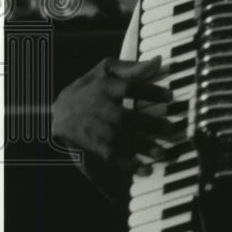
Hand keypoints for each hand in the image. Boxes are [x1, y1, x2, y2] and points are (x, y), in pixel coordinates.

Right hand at [52, 56, 173, 191]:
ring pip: (120, 141)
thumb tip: (158, 61)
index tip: (169, 96)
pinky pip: (113, 158)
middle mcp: (101, 109)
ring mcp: (98, 130)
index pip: (128, 87)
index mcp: (105, 87)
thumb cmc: (91, 87)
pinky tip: (146, 170)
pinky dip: (129, 165)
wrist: (61, 112)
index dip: (148, 91)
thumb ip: (132, 67)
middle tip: (169, 127)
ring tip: (161, 152)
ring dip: (141, 148)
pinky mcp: (97, 146)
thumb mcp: (106, 70)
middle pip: (124, 118)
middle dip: (146, 124)